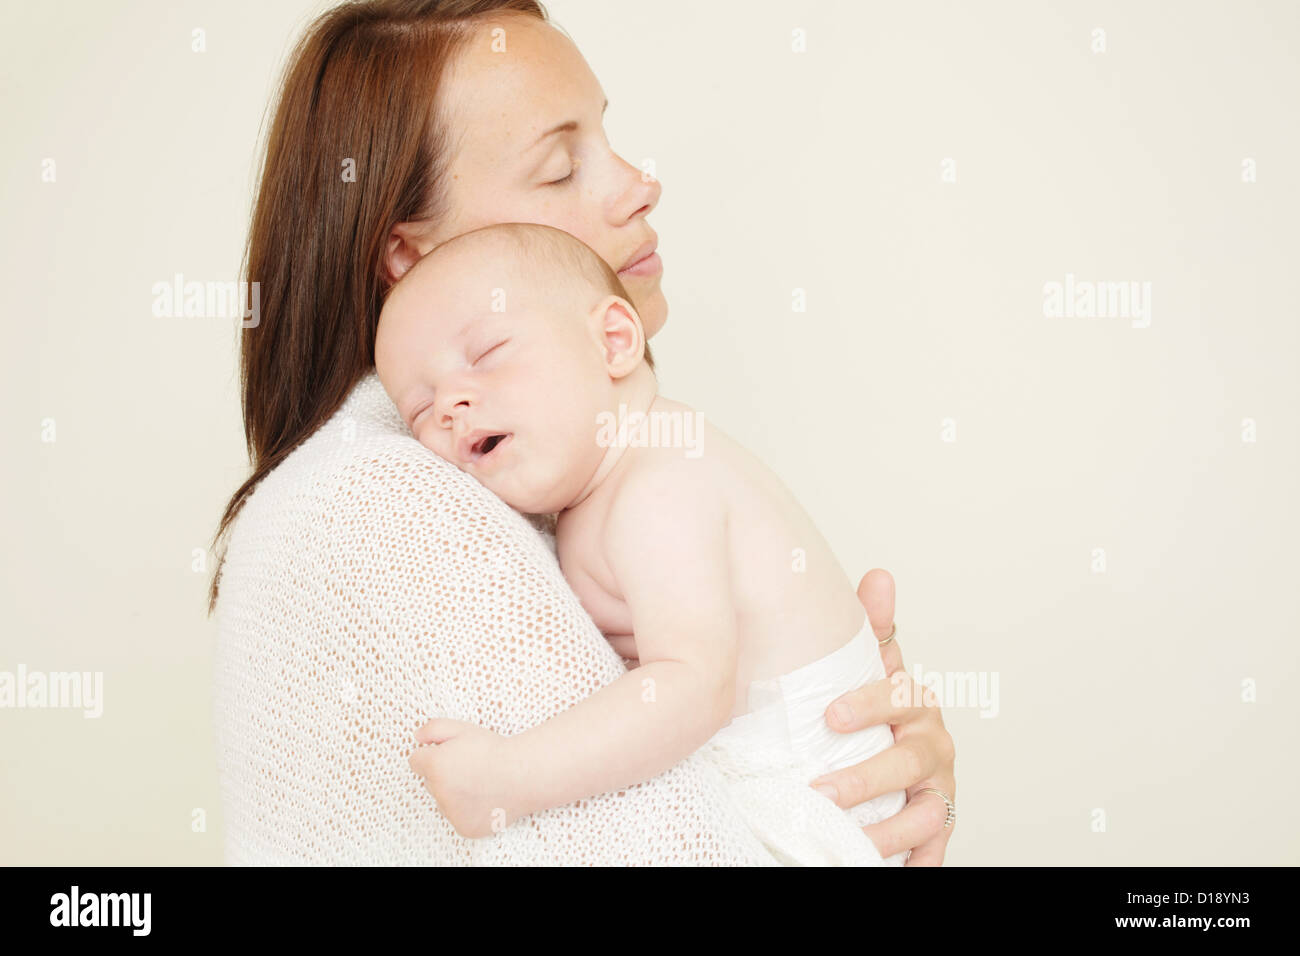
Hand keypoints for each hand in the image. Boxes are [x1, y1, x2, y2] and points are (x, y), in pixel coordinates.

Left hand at [408, 718, 515, 838]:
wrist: (523, 774)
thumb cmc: (493, 749)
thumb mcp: (462, 728)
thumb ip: (433, 728)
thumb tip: (416, 737)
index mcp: (434, 765)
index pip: (415, 761)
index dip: (433, 755)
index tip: (451, 754)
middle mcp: (439, 791)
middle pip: (429, 782)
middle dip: (443, 775)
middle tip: (470, 767)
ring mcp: (451, 813)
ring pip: (443, 801)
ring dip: (454, 794)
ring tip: (479, 783)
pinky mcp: (463, 828)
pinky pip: (457, 818)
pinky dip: (467, 811)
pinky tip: (483, 798)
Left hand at [811, 568, 956, 865]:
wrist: (891, 753)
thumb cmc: (875, 708)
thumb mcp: (870, 668)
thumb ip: (873, 628)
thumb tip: (880, 576)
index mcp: (915, 702)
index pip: (901, 697)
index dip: (870, 704)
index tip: (831, 715)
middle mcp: (933, 745)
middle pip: (910, 762)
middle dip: (866, 778)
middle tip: (821, 790)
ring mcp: (937, 788)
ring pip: (925, 812)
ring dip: (888, 830)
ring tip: (850, 840)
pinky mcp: (935, 825)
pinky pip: (933, 846)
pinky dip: (918, 861)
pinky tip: (897, 870)